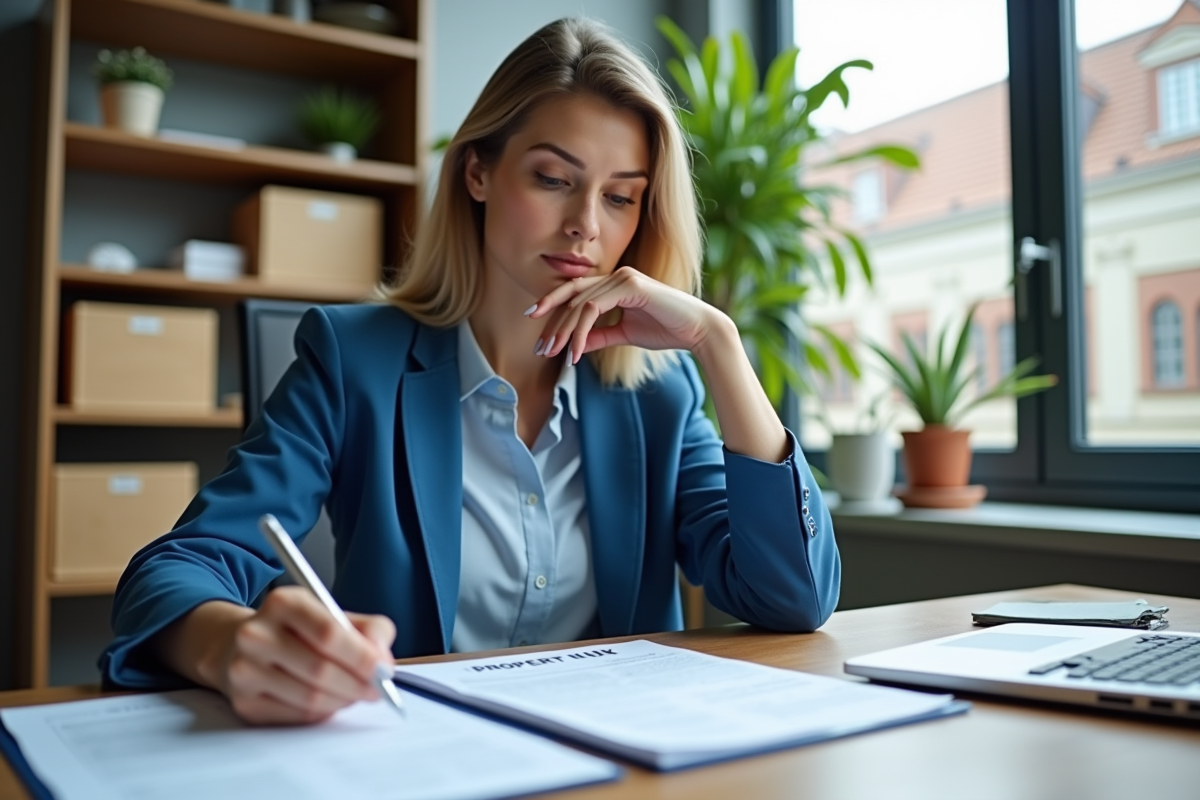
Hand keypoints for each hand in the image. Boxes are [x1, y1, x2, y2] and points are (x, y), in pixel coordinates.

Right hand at [213, 587, 395, 724]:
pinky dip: (322, 712)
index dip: (361, 656)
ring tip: (354, 693)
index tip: (384, 670)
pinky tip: (329, 700)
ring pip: (310, 698)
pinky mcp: (244, 702)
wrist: (242, 644)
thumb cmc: (300, 631)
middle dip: (357, 684)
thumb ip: (370, 630)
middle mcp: (256, 634)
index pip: (328, 633)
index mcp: (283, 603)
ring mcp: (245, 670)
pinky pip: (297, 716)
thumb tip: (383, 662)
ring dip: (342, 700)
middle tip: (377, 690)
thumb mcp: (334, 614)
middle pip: (319, 670)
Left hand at [528, 266, 721, 362]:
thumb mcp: (625, 334)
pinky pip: (594, 308)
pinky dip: (582, 331)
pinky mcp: (630, 286)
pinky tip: (576, 351)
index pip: (576, 293)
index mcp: (616, 283)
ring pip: (581, 304)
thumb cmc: (666, 329)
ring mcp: (623, 278)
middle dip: (553, 323)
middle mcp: (617, 276)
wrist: (697, 330)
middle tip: (540, 348)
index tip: (536, 327)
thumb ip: (601, 335)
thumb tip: (577, 345)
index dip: (553, 307)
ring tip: (554, 353)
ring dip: (565, 331)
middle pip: (573, 297)